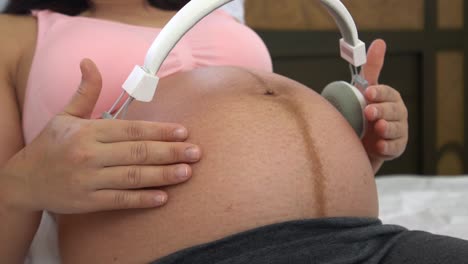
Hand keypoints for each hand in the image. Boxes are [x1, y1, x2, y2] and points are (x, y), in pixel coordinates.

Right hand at [2, 59, 201, 213]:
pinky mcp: (88, 202)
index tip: (183, 132)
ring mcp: (89, 180)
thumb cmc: (50, 146)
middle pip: (137, 152)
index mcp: (88, 132)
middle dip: (170, 152)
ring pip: (132, 176)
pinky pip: (120, 200)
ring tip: (186, 172)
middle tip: (196, 153)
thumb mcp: (65, 115)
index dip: (159, 130)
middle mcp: (89, 154)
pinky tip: (163, 198)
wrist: (23, 181)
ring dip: (163, 175)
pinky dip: (142, 199)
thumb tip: (89, 62)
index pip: (131, 129)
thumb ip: (85, 92)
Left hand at [361, 40, 408, 170]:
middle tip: (369, 112)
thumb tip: (379, 42)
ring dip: (387, 128)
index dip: (379, 92)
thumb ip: (371, 69)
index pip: (388, 93)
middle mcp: (396, 114)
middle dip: (382, 110)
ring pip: (397, 129)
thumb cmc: (362, 113)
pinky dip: (388, 147)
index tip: (368, 92)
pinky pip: (395, 148)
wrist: (357, 143)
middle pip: (394, 111)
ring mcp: (397, 131)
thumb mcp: (364, 91)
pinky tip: (380, 146)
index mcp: (389, 98)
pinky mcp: (395, 148)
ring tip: (378, 128)